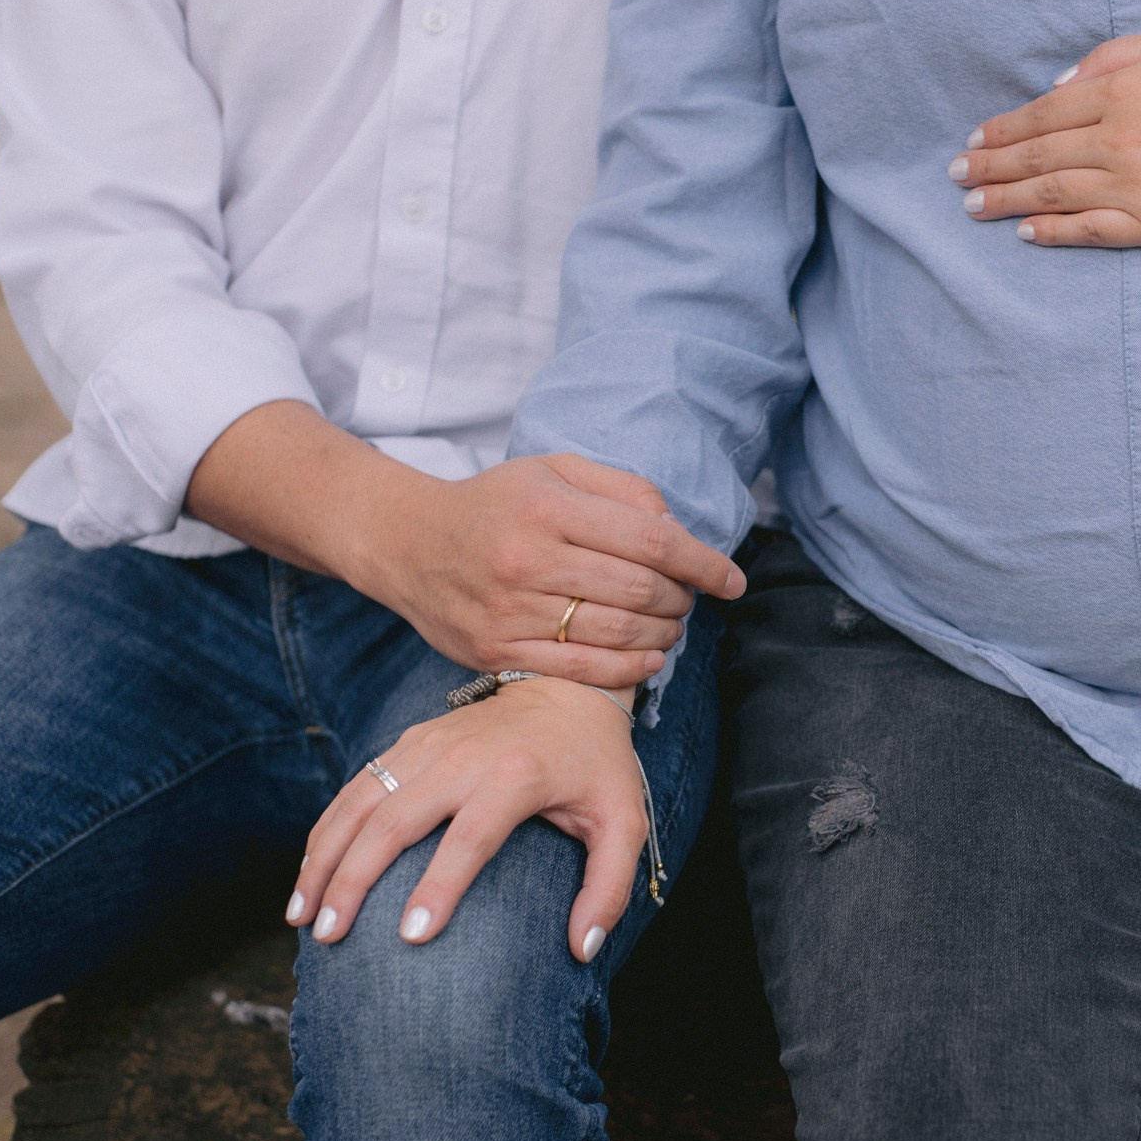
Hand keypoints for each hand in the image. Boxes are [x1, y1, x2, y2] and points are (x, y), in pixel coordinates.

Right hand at [289, 677, 643, 958]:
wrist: (570, 689)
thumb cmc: (596, 767)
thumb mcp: (624, 822)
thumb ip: (610, 887)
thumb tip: (582, 949)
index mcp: (516, 777)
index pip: (469, 837)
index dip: (439, 887)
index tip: (409, 938)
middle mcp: (463, 757)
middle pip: (395, 820)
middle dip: (355, 880)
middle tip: (329, 935)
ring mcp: (429, 744)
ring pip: (361, 802)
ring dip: (325, 857)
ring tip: (300, 915)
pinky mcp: (409, 741)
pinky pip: (356, 788)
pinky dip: (326, 830)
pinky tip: (310, 873)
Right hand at [349, 453, 744, 688]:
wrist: (407, 541)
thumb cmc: (496, 503)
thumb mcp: (554, 470)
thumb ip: (621, 489)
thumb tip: (674, 526)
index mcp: (548, 505)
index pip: (651, 538)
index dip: (702, 563)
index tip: (732, 580)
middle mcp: (528, 558)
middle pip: (639, 590)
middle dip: (683, 600)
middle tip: (691, 600)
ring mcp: (509, 609)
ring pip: (616, 632)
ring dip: (662, 635)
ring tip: (673, 627)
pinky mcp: (495, 651)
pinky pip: (580, 669)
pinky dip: (628, 669)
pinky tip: (649, 659)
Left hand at [949, 26, 1140, 247]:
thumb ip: (1113, 56)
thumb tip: (1061, 82)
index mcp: (1121, 90)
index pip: (1042, 114)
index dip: (1002, 130)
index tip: (975, 139)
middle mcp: (1121, 139)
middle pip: (1037, 158)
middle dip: (989, 167)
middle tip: (957, 176)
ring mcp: (1138, 186)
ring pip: (1054, 196)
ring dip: (1006, 202)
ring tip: (973, 205)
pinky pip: (1092, 231)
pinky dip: (1053, 233)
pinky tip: (1025, 232)